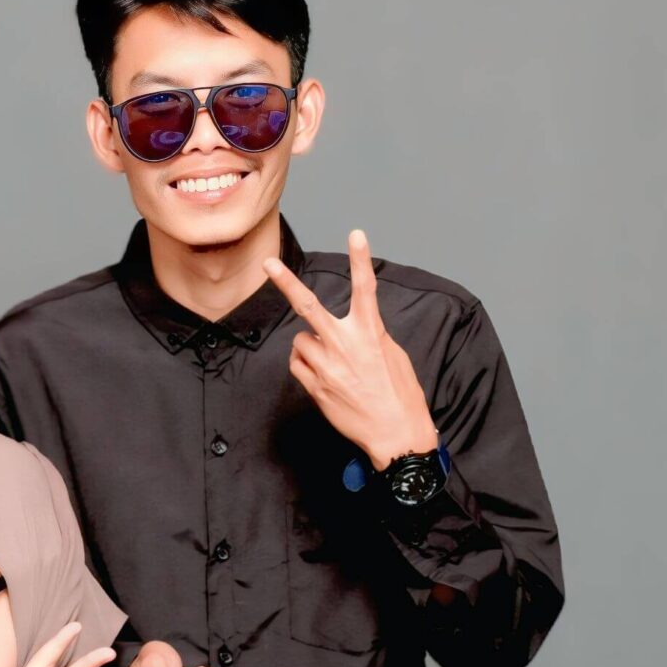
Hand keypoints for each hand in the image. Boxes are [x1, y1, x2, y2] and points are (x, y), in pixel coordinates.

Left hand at [262, 228, 436, 469]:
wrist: (394, 432)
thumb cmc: (398, 393)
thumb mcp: (391, 354)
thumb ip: (368, 335)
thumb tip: (348, 330)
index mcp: (370, 332)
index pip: (365, 287)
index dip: (360, 259)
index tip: (356, 233)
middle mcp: (345, 344)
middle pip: (308, 306)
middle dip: (286, 282)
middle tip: (268, 263)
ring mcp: (326, 366)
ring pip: (301, 340)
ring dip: (310, 345)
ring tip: (331, 361)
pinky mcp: (314, 386)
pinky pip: (298, 364)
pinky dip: (305, 365)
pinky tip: (323, 376)